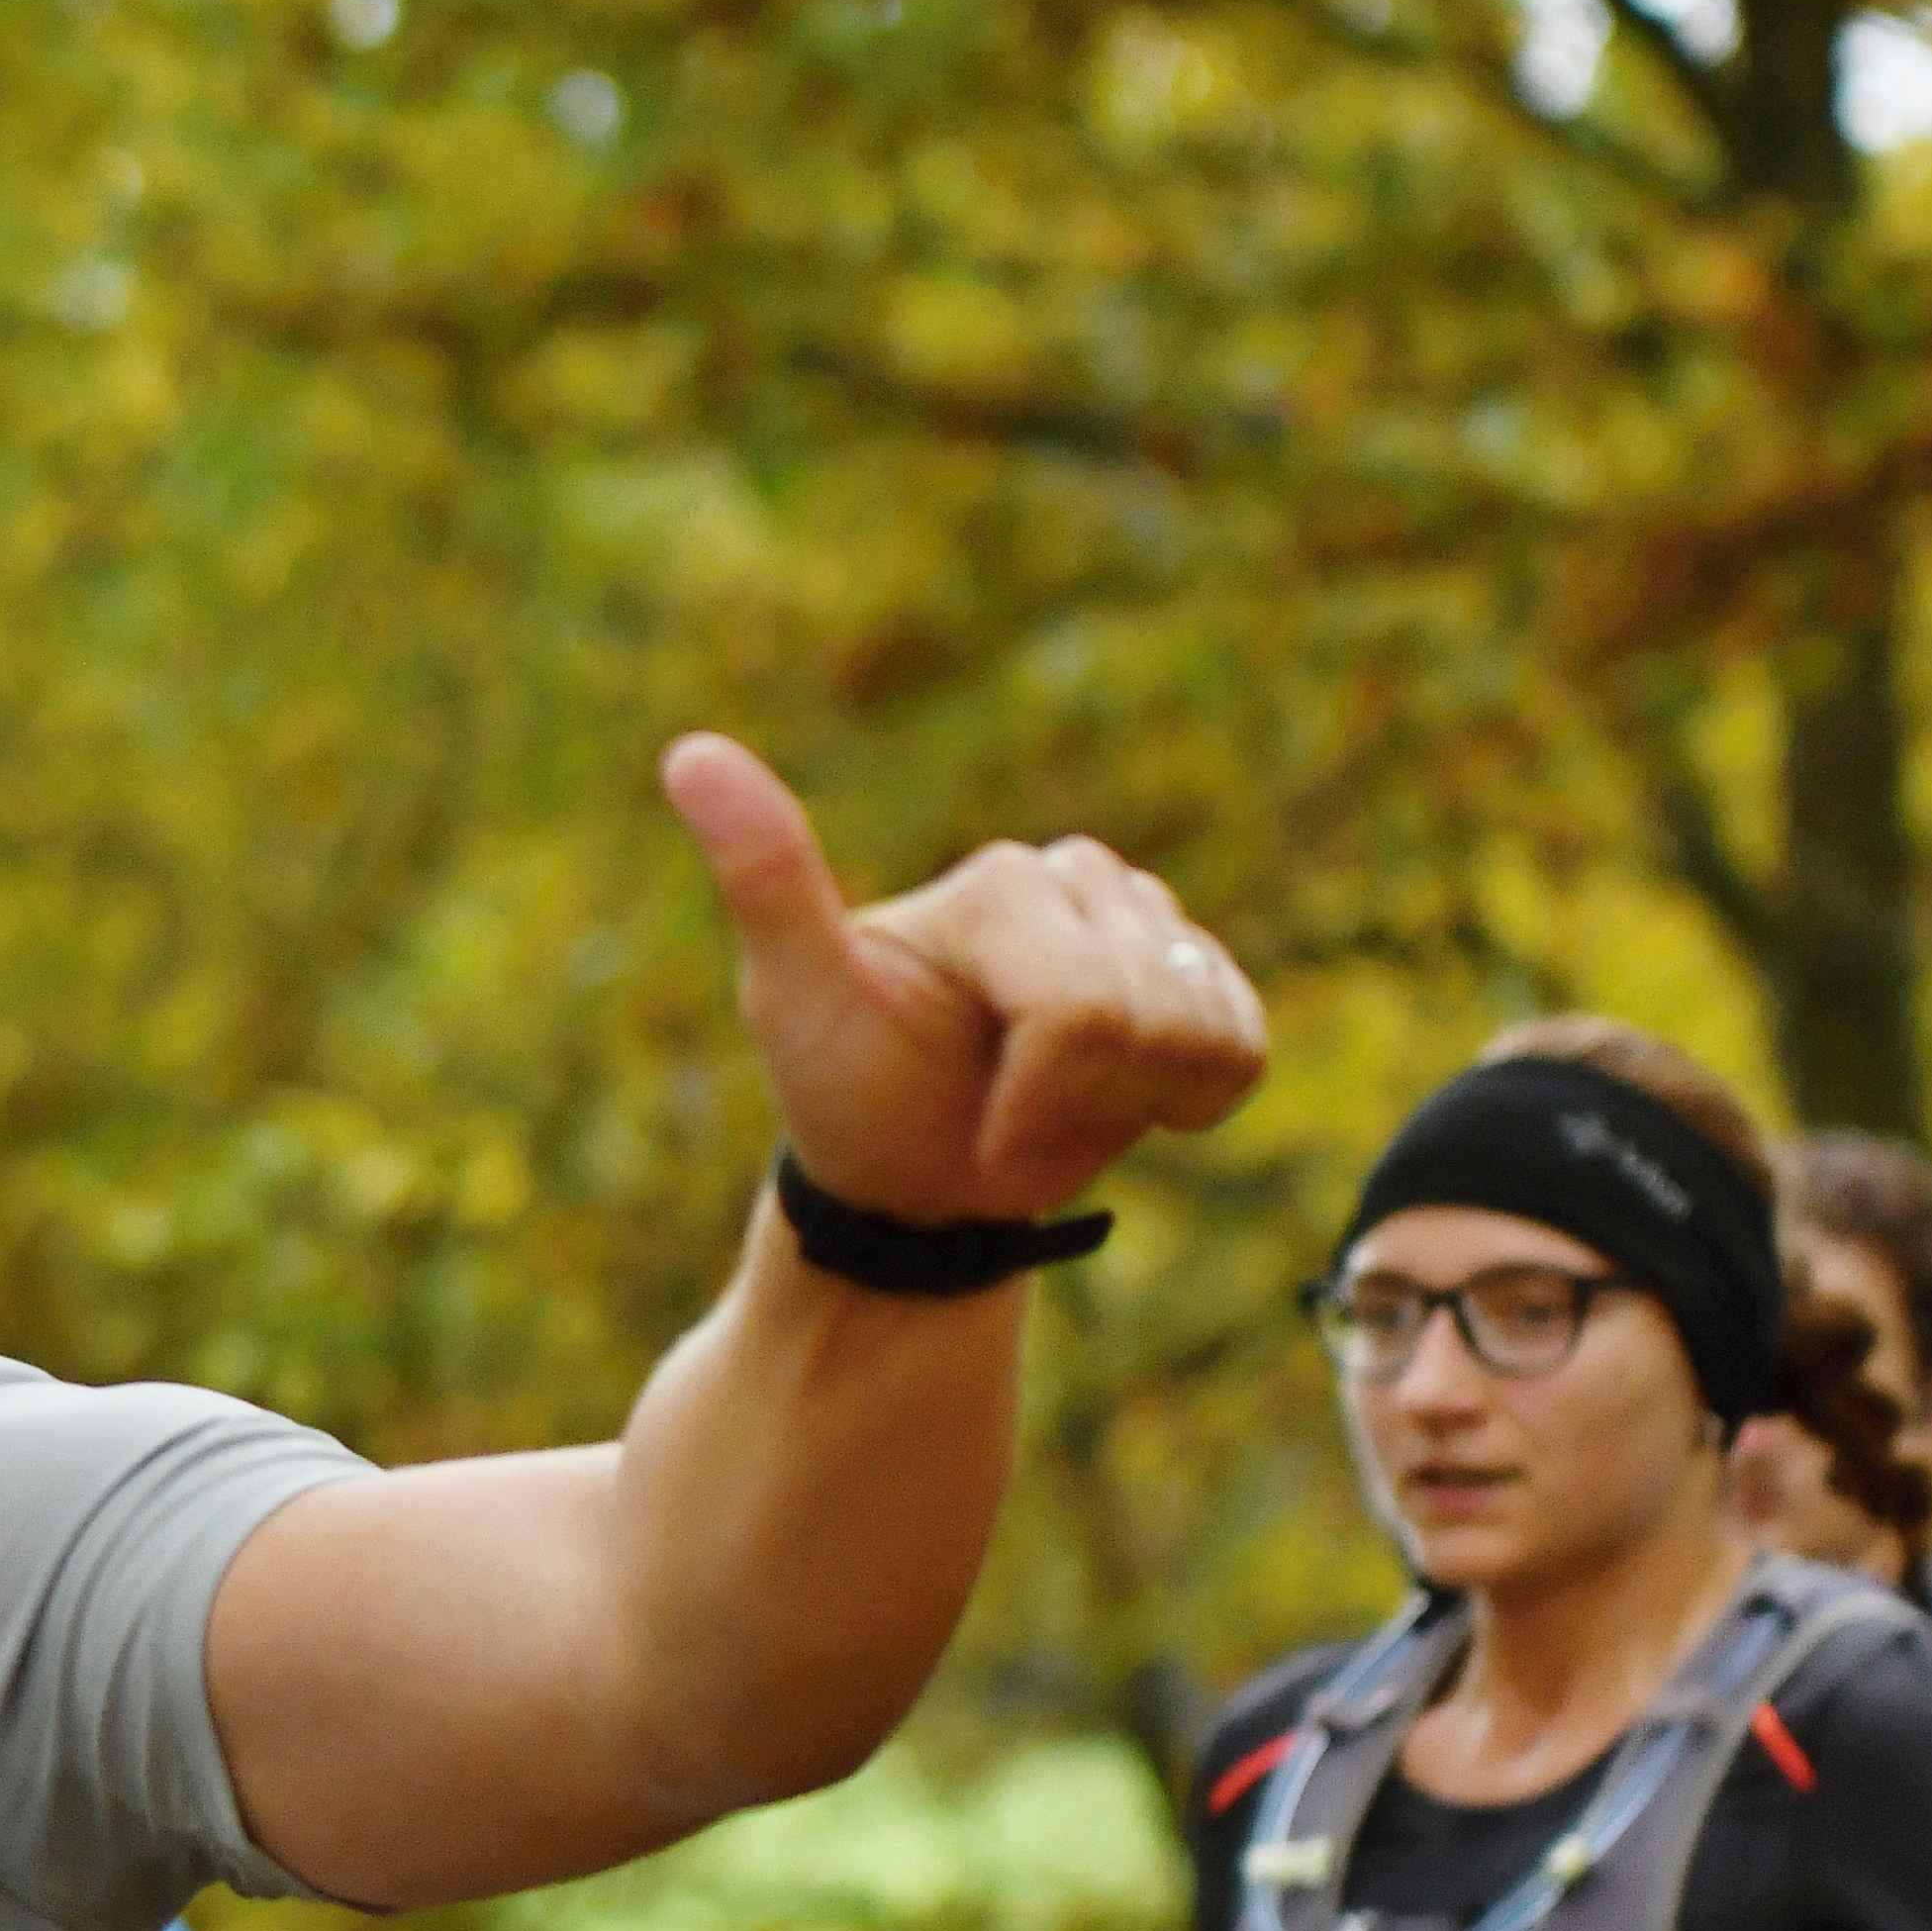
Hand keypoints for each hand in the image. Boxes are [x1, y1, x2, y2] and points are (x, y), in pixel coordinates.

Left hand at [661, 734, 1266, 1224]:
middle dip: (1074, 1112)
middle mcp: (1079, 877)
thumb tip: (687, 751)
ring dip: (1127, 1112)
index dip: (1034, 1106)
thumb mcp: (792, 996)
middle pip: (1145, 1022)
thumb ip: (764, 877)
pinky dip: (1187, 1102)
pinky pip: (1243, 1050)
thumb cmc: (847, 1092)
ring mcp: (1150, 924)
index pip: (1077, 1011)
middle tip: (1003, 1131)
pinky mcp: (1204, 975)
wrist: (912, 1179)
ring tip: (1048, 1112)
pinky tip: (1115, 1101)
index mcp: (997, 882)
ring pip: (1206, 1036)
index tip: (975, 1139)